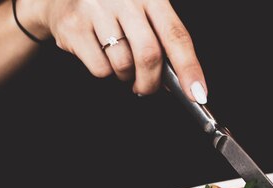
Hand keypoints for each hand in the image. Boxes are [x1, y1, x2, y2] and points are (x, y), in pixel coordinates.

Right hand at [17, 0, 206, 100]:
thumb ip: (161, 39)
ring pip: (123, 64)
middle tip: (146, 88)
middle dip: (151, 82)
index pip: (176, 36)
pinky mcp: (73, 25)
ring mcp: (96, 8)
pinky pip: (100, 67)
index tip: (198, 93)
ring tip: (119, 63)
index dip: (190, 68)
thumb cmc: (112, 9)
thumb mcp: (142, 12)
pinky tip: (99, 54)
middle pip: (149, 55)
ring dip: (126, 76)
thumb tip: (181, 80)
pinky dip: (105, 71)